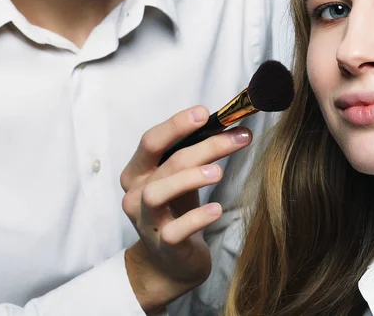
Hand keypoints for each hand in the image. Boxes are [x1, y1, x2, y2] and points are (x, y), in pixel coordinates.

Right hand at [120, 106, 251, 311]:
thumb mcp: (181, 177)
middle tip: (237, 137)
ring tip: (218, 172)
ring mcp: (145, 220)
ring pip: (159, 192)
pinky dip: (197, 217)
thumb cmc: (177, 208)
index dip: (176, 125)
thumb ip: (194, 152)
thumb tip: (230, 125)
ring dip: (191, 178)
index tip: (205, 113)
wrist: (171, 261)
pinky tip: (216, 209)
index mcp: (138, 170)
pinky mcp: (162, 245)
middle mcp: (136, 193)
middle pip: (168, 162)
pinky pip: (175, 230)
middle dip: (205, 146)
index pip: (151, 140)